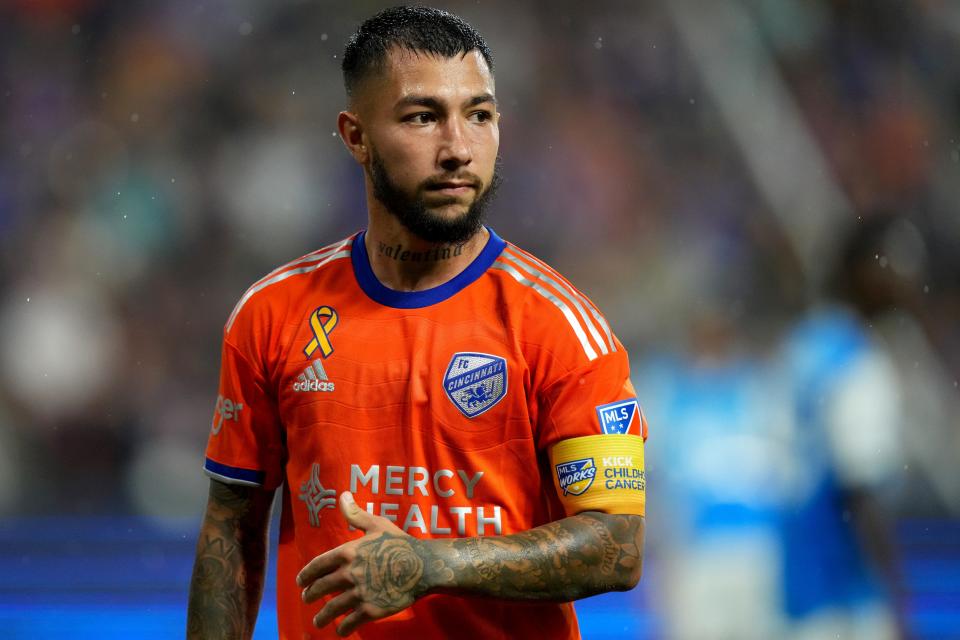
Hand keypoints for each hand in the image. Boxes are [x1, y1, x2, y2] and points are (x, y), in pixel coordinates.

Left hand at [297, 492, 426, 635]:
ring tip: (318, 621)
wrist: (422, 566)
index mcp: (347, 552)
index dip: (305, 575)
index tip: (300, 583)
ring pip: (332, 609)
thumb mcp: (377, 525)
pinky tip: (340, 630)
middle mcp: (349, 573)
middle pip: (321, 588)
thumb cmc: (399, 543)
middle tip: (307, 598)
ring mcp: (359, 593)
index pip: (317, 566)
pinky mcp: (370, 610)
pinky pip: (350, 622)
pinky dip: (342, 628)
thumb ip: (356, 514)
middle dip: (310, 595)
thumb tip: (343, 495)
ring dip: (322, 617)